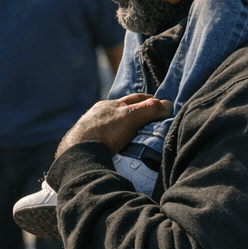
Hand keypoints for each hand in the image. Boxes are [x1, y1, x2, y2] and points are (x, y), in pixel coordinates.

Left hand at [56, 93, 172, 156]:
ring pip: (114, 124)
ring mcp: (93, 126)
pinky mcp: (88, 141)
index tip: (160, 106)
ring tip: (136, 135)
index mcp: (110, 105)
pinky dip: (115, 139)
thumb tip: (167, 105)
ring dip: (124, 127)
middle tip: (150, 120)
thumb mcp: (130, 117)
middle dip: (136, 112)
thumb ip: (148, 110)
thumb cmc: (105, 130)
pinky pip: (106, 138)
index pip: (135, 99)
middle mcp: (101, 113)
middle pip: (123, 110)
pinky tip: (118, 146)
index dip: (149, 101)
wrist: (80, 149)